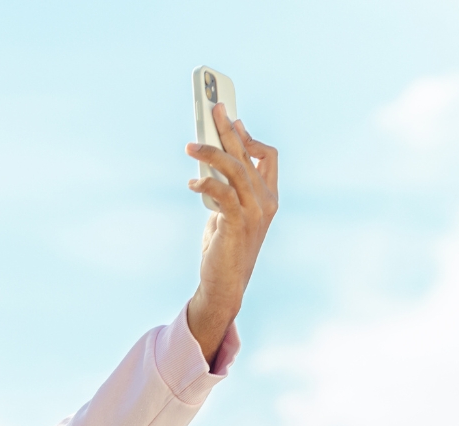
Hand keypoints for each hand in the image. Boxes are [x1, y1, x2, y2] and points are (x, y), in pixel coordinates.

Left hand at [184, 102, 277, 364]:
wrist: (227, 282)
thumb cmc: (225, 245)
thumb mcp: (229, 210)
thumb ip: (227, 186)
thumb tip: (211, 158)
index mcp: (268, 195)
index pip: (267, 156)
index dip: (250, 136)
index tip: (233, 121)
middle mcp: (266, 200)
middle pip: (248, 155)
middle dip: (229, 130)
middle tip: (212, 109)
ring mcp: (255, 212)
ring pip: (235, 169)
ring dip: (211, 153)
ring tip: (190, 146)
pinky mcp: (237, 223)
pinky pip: (222, 193)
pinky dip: (206, 184)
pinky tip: (192, 183)